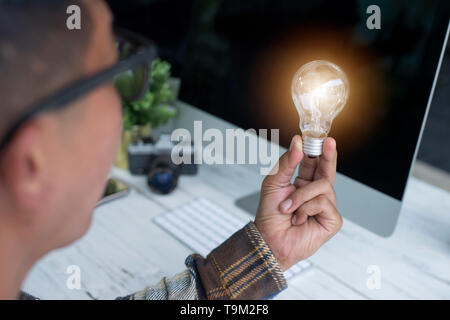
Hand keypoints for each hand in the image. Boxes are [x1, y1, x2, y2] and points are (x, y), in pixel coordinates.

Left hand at [254, 135, 341, 270]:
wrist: (269, 240)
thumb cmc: (270, 215)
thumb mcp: (274, 183)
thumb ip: (287, 163)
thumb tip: (298, 143)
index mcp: (303, 183)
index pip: (314, 163)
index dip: (318, 150)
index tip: (320, 137)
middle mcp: (317, 193)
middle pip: (327, 170)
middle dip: (328, 155)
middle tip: (328, 142)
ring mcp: (326, 206)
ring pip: (323, 186)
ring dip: (301, 196)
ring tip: (288, 209)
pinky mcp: (332, 220)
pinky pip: (325, 203)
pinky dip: (307, 209)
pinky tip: (299, 219)